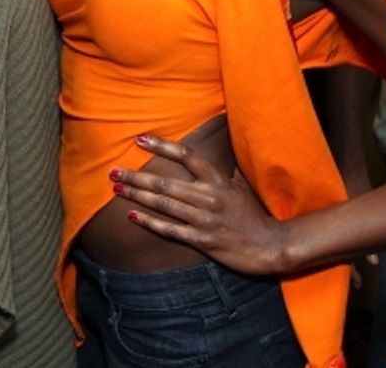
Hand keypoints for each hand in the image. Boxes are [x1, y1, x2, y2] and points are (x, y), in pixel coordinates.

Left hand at [110, 134, 288, 275]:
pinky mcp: (202, 240)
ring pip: (163, 204)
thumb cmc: (254, 215)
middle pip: (165, 182)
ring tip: (117, 189)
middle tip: (113, 171)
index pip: (186, 156)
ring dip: (137, 196)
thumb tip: (213, 151)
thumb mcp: (241, 186)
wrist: (272, 246)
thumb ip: (223, 170)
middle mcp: (208, 197)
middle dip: (136, 176)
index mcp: (217, 180)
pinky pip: (170, 229)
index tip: (140, 139)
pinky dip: (150, 222)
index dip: (161, 146)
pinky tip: (133, 215)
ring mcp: (204, 219)